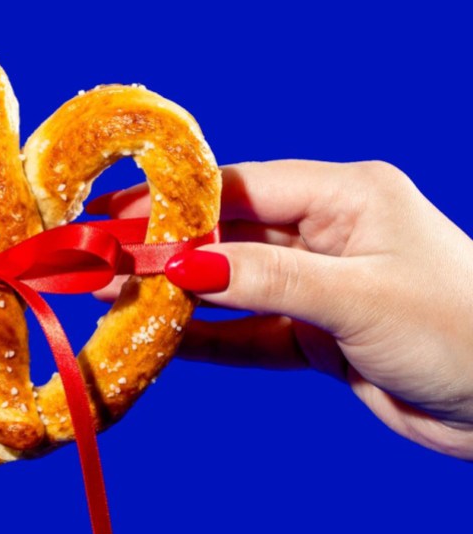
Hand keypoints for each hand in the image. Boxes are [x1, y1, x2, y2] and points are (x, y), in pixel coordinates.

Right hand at [96, 160, 472, 458]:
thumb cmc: (461, 329)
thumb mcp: (356, 296)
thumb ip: (265, 278)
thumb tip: (181, 264)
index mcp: (343, 196)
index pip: (237, 189)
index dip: (170, 205)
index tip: (111, 221)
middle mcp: (325, 234)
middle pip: (224, 237)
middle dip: (162, 254)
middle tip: (98, 267)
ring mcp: (318, 286)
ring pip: (230, 287)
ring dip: (176, 299)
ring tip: (113, 303)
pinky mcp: (318, 336)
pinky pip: (248, 334)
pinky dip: (207, 340)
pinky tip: (161, 343)